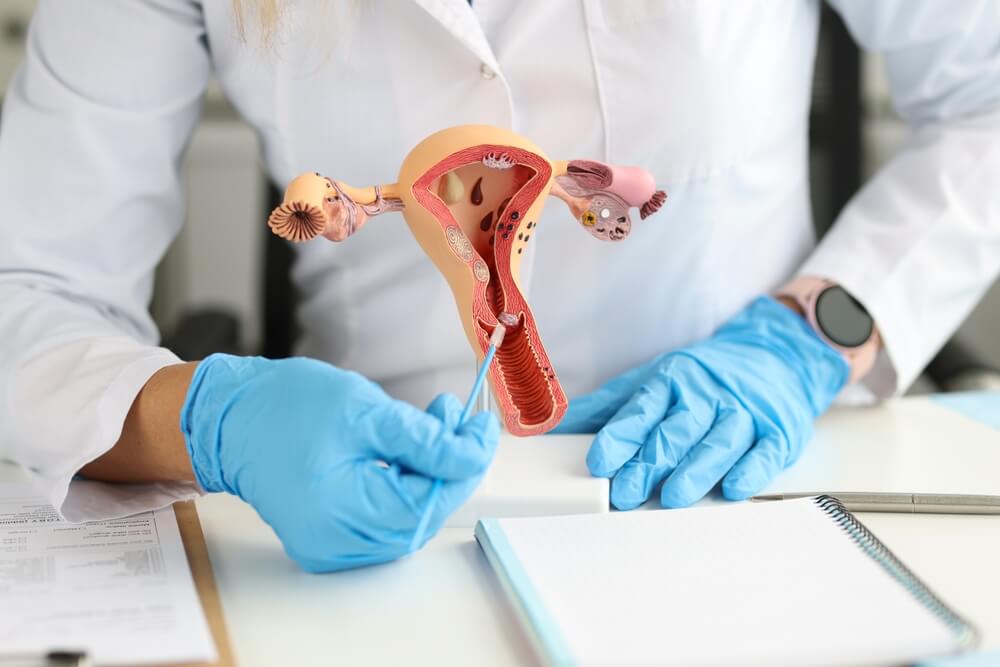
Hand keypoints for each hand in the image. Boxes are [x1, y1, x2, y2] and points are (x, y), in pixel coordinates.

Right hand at [180, 354, 498, 571]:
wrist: (229, 417)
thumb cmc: (284, 407)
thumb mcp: (366, 411)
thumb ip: (425, 440)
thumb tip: (471, 454)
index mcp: (340, 513)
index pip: (427, 501)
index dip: (463, 465)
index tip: (482, 428)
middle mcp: (335, 543)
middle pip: (420, 514)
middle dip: (449, 465)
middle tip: (459, 418)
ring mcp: (331, 545)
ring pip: (407, 516)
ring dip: (430, 471)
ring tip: (435, 422)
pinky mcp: (331, 535)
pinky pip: (384, 517)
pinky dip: (405, 483)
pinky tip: (410, 448)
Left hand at [554, 296, 848, 508]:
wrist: (776, 356)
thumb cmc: (703, 377)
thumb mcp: (652, 380)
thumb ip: (608, 407)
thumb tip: (553, 427)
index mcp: (671, 381)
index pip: (641, 410)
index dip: (619, 436)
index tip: (598, 461)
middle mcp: (706, 394)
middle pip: (676, 430)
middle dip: (650, 462)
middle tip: (625, 492)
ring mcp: (743, 412)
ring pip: (718, 441)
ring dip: (695, 470)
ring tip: (672, 497)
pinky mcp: (777, 431)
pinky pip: (765, 452)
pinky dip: (750, 471)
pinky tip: (734, 487)